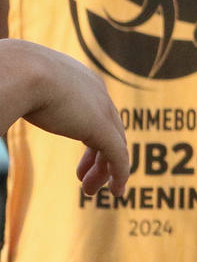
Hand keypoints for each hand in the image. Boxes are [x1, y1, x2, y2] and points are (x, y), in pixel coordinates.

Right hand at [4, 40, 128, 195]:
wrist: (21, 70)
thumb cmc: (10, 76)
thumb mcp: (20, 83)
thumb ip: (20, 95)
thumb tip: (3, 109)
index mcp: (79, 79)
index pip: (94, 111)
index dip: (89, 134)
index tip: (79, 155)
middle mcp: (96, 92)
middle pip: (108, 128)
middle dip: (98, 156)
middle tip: (85, 179)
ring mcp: (101, 110)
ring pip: (114, 146)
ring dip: (105, 171)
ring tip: (90, 191)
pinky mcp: (101, 127)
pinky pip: (118, 156)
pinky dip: (120, 173)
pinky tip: (117, 191)